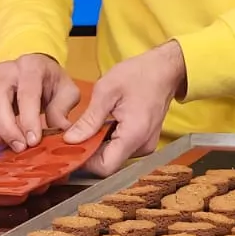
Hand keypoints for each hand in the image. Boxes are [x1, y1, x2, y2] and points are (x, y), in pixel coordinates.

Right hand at [0, 53, 79, 151]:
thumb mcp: (66, 91)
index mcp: (30, 66)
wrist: (35, 71)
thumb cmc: (51, 82)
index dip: (29, 119)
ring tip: (11, 146)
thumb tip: (60, 131)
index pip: (26, 93)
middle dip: (8, 129)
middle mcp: (5, 71)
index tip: (34, 141)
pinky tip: (1, 140)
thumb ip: (62, 109)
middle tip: (21, 148)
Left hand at [64, 41, 186, 176]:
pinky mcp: (144, 140)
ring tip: (89, 126)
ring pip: (114, 156)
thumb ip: (89, 120)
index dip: (84, 161)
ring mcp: (145, 144)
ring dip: (98, 145)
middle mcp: (143, 146)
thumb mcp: (106, 91)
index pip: (105, 167)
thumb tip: (70, 140)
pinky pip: (122, 148)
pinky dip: (108, 140)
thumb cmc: (138, 74)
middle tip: (74, 134)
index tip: (70, 147)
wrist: (164, 68)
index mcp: (134, 135)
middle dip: (89, 151)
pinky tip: (103, 124)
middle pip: (109, 163)